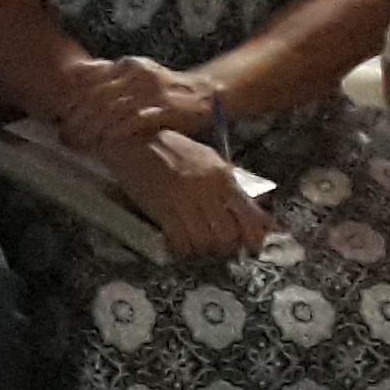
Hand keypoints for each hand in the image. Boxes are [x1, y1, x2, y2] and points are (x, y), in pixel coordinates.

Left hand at [52, 55, 219, 149]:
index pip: (90, 80)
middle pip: (97, 97)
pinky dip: (116, 132)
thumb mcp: (136, 76)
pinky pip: (134, 121)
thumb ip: (108, 76)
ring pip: (111, 110)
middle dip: (76, 119)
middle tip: (63, 136)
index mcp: (127, 65)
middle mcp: (137, 74)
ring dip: (91, 130)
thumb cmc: (165, 91)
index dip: (71, 100)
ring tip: (77, 144)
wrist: (206, 93)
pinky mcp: (164, 108)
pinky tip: (103, 142)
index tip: (58, 117)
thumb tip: (74, 74)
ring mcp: (151, 91)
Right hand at [102, 130, 268, 259]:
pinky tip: (182, 244)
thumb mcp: (208, 158)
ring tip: (201, 245)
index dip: (254, 236)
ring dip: (204, 248)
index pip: (249, 215)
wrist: (135, 140)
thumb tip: (254, 205)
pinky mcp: (160, 210)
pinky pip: (179, 241)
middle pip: (227, 234)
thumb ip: (230, 181)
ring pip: (204, 241)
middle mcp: (205, 190)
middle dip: (228, 246)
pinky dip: (183, 248)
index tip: (253, 245)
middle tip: (224, 246)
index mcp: (221, 176)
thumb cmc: (173, 148)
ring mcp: (182, 201)